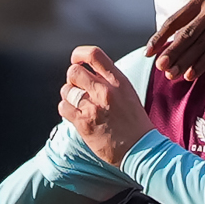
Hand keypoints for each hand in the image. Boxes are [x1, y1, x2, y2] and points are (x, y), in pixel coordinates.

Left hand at [60, 46, 149, 162]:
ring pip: (66, 90)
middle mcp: (105, 91)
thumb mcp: (128, 93)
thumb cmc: (135, 123)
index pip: (94, 54)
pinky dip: (66, 109)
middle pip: (73, 71)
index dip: (79, 54)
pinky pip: (63, 107)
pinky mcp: (84, 123)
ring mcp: (93, 107)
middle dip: (72, 79)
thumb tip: (89, 72)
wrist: (140, 149)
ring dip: (69, 96)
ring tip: (79, 104)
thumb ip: (110, 80)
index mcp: (118, 81)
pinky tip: (76, 114)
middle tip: (78, 88)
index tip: (76, 60)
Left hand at [147, 0, 204, 78]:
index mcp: (199, 1)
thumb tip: (163, 53)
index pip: (174, 21)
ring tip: (171, 75)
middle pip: (186, 33)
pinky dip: (200, 64)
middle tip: (159, 67)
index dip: (159, 38)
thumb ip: (187, 30)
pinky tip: (190, 75)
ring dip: (184, 62)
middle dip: (171, 52)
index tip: (148, 53)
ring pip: (199, 44)